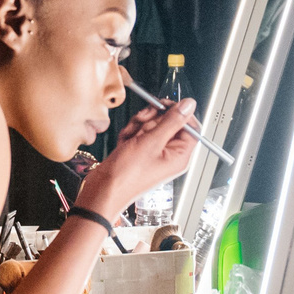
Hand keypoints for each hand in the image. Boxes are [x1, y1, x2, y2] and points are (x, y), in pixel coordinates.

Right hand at [79, 97, 199, 219]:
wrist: (103, 189)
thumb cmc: (127, 175)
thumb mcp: (151, 142)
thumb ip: (172, 121)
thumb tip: (189, 105)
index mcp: (179, 156)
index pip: (190, 127)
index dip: (179, 114)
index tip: (165, 105)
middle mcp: (169, 154)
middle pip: (169, 123)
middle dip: (151, 121)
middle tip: (142, 129)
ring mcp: (154, 152)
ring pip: (151, 125)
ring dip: (138, 126)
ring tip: (131, 138)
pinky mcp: (140, 150)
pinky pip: (139, 132)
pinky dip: (130, 133)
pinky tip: (125, 142)